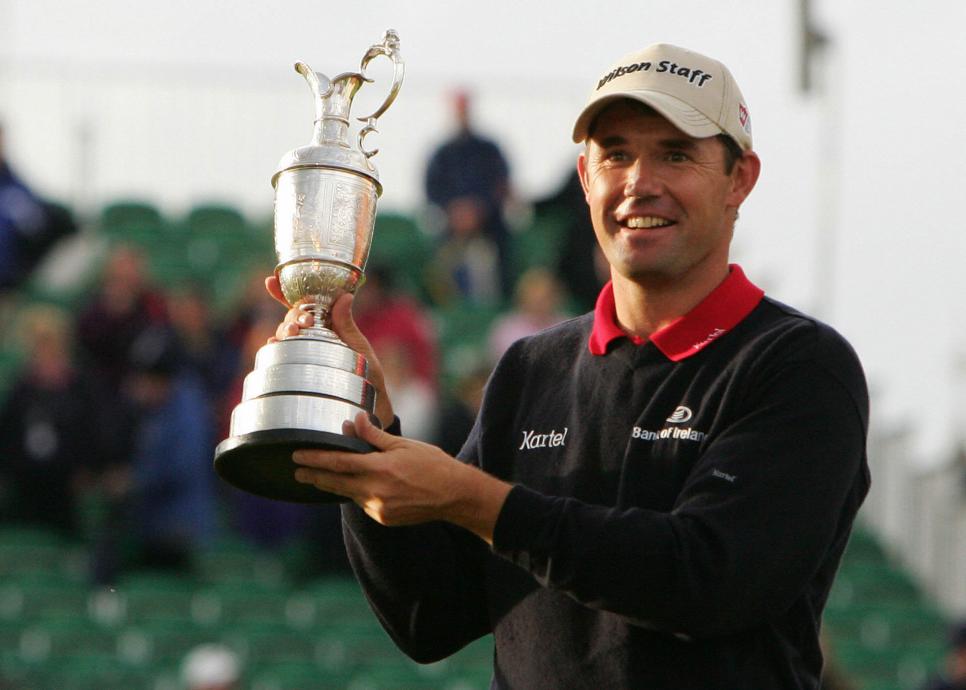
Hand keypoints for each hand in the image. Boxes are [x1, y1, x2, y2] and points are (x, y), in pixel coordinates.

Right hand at [265, 276, 394, 427]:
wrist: (369, 406)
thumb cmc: (368, 375)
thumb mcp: (359, 347)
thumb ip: (347, 324)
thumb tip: (345, 295)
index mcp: (327, 325)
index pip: (304, 304)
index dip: (284, 292)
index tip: (270, 280)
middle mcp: (311, 336)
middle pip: (292, 317)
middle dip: (292, 314)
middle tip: (303, 321)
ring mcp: (303, 352)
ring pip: (284, 333)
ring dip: (284, 328)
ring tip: (292, 332)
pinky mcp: (298, 369)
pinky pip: (279, 356)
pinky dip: (274, 348)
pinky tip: (274, 345)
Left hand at [293, 412, 511, 543]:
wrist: (454, 496)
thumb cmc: (432, 465)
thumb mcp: (403, 445)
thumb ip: (375, 436)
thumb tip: (354, 421)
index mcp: (378, 469)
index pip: (338, 463)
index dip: (315, 459)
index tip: (296, 456)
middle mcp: (374, 491)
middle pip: (335, 483)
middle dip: (314, 476)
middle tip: (296, 471)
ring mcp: (378, 508)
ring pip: (349, 494)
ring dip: (335, 484)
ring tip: (320, 476)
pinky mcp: (383, 519)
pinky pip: (364, 503)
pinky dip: (358, 493)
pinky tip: (359, 486)